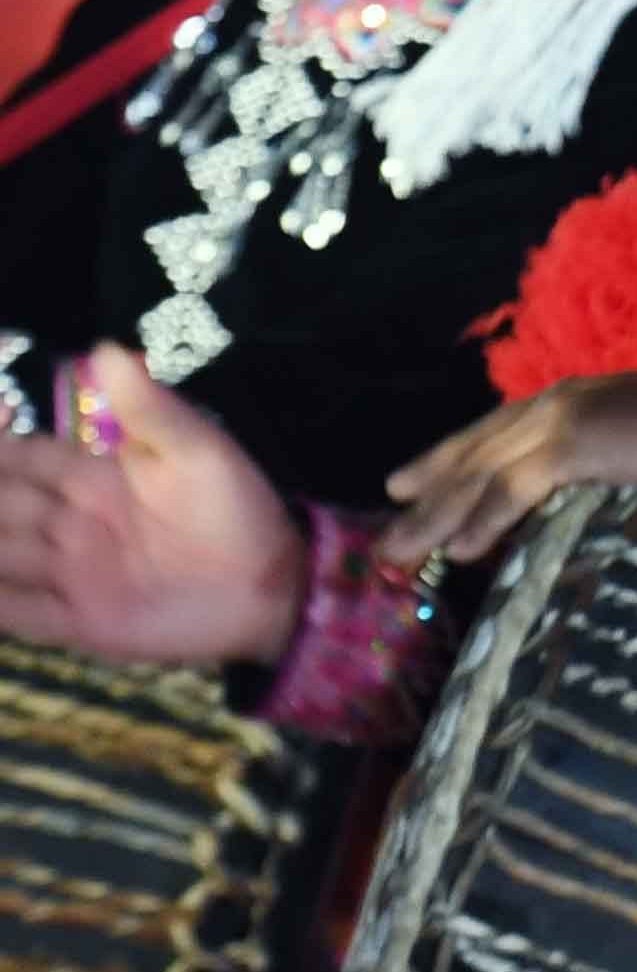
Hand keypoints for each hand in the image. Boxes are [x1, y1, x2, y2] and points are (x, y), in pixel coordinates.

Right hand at [0, 348, 305, 667]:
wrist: (274, 587)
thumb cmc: (238, 512)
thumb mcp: (198, 453)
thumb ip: (150, 409)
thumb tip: (107, 350)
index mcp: (90, 479)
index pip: (20, 458)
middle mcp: (69, 524)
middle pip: (0, 506)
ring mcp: (71, 574)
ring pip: (0, 556)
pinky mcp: (81, 621)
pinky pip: (20, 613)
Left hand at [382, 368, 636, 565]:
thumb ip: (609, 471)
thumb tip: (580, 511)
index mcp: (577, 399)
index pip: (495, 433)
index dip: (448, 461)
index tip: (408, 490)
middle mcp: (560, 402)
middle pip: (475, 455)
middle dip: (428, 499)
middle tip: (386, 540)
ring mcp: (565, 420)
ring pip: (481, 474)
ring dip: (437, 519)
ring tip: (401, 555)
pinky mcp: (577, 444)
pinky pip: (515, 488)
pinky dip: (483, 520)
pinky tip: (460, 550)